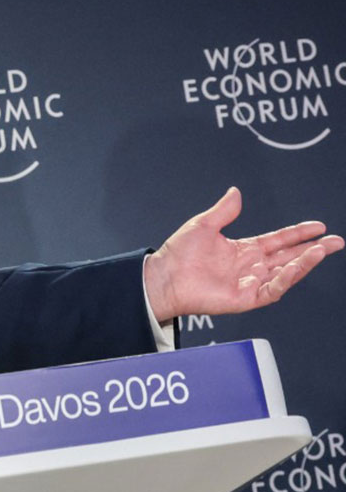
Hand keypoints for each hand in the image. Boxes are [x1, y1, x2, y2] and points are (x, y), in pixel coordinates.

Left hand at [144, 186, 342, 322]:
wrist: (163, 277)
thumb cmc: (178, 255)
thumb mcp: (203, 225)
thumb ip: (224, 210)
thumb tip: (236, 192)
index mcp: (244, 249)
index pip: (279, 240)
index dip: (299, 233)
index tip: (318, 226)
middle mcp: (251, 266)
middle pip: (290, 256)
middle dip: (314, 249)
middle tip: (335, 241)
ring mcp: (249, 283)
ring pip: (286, 273)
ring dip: (305, 262)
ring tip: (322, 250)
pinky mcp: (245, 298)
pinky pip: (271, 289)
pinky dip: (285, 279)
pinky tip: (296, 267)